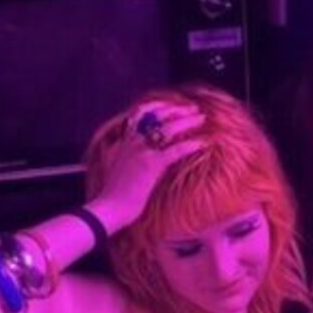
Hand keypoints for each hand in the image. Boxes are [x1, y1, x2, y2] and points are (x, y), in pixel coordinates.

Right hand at [93, 100, 207, 232]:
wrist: (109, 208)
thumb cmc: (116, 194)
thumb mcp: (119, 167)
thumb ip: (128, 155)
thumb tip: (143, 153)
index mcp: (125, 141)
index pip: (140, 113)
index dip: (159, 106)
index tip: (174, 105)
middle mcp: (132, 142)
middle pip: (157, 116)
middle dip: (178, 110)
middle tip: (194, 109)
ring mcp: (141, 152)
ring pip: (168, 129)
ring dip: (187, 122)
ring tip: (201, 120)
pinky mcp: (151, 165)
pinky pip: (175, 150)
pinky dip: (191, 145)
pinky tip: (203, 144)